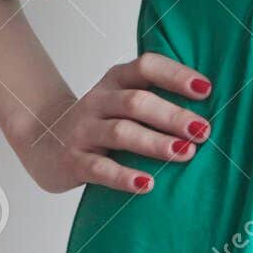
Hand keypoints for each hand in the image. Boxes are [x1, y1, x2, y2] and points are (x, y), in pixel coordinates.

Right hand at [12, 51, 213, 195]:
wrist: (42, 140)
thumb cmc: (100, 121)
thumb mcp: (121, 100)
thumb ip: (154, 97)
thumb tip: (210, 107)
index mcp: (116, 80)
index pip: (146, 67)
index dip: (175, 75)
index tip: (206, 90)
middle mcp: (99, 101)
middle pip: (137, 102)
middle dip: (173, 116)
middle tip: (203, 131)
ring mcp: (83, 131)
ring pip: (121, 132)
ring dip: (155, 143)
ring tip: (185, 153)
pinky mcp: (73, 161)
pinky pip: (99, 169)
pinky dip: (124, 177)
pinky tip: (147, 185)